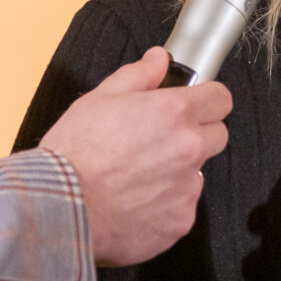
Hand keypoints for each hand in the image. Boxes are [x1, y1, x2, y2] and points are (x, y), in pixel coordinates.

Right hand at [39, 46, 231, 267]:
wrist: (60, 205)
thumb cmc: (74, 152)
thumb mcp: (100, 98)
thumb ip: (139, 75)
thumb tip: (159, 59)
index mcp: (174, 112)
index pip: (221, 98)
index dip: (207, 99)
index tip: (194, 105)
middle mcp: (189, 148)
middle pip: (218, 135)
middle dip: (196, 135)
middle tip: (159, 142)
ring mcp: (187, 188)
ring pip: (197, 174)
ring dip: (178, 173)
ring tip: (136, 177)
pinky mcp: (180, 221)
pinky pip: (182, 208)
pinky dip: (164, 206)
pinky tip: (134, 203)